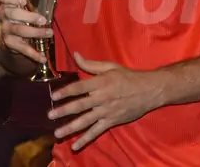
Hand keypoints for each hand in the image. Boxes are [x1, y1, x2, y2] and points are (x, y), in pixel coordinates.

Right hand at [0, 0, 52, 63]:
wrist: (7, 35)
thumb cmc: (19, 17)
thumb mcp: (20, 8)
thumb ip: (28, 5)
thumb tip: (48, 3)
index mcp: (7, 4)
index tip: (23, 1)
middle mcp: (4, 16)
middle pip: (13, 14)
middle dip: (29, 16)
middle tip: (43, 20)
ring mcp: (6, 30)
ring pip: (19, 30)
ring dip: (36, 32)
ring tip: (49, 33)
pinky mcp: (10, 43)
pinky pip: (23, 48)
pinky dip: (34, 54)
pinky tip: (43, 58)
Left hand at [47, 53, 163, 150]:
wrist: (149, 90)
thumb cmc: (128, 76)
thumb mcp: (110, 66)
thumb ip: (91, 64)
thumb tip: (75, 55)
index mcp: (101, 82)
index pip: (80, 87)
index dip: (66, 91)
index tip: (53, 96)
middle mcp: (102, 98)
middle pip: (80, 105)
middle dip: (64, 110)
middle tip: (50, 115)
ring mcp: (107, 112)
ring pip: (86, 121)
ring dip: (71, 128)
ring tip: (57, 133)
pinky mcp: (112, 121)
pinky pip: (97, 132)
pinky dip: (86, 139)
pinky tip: (75, 146)